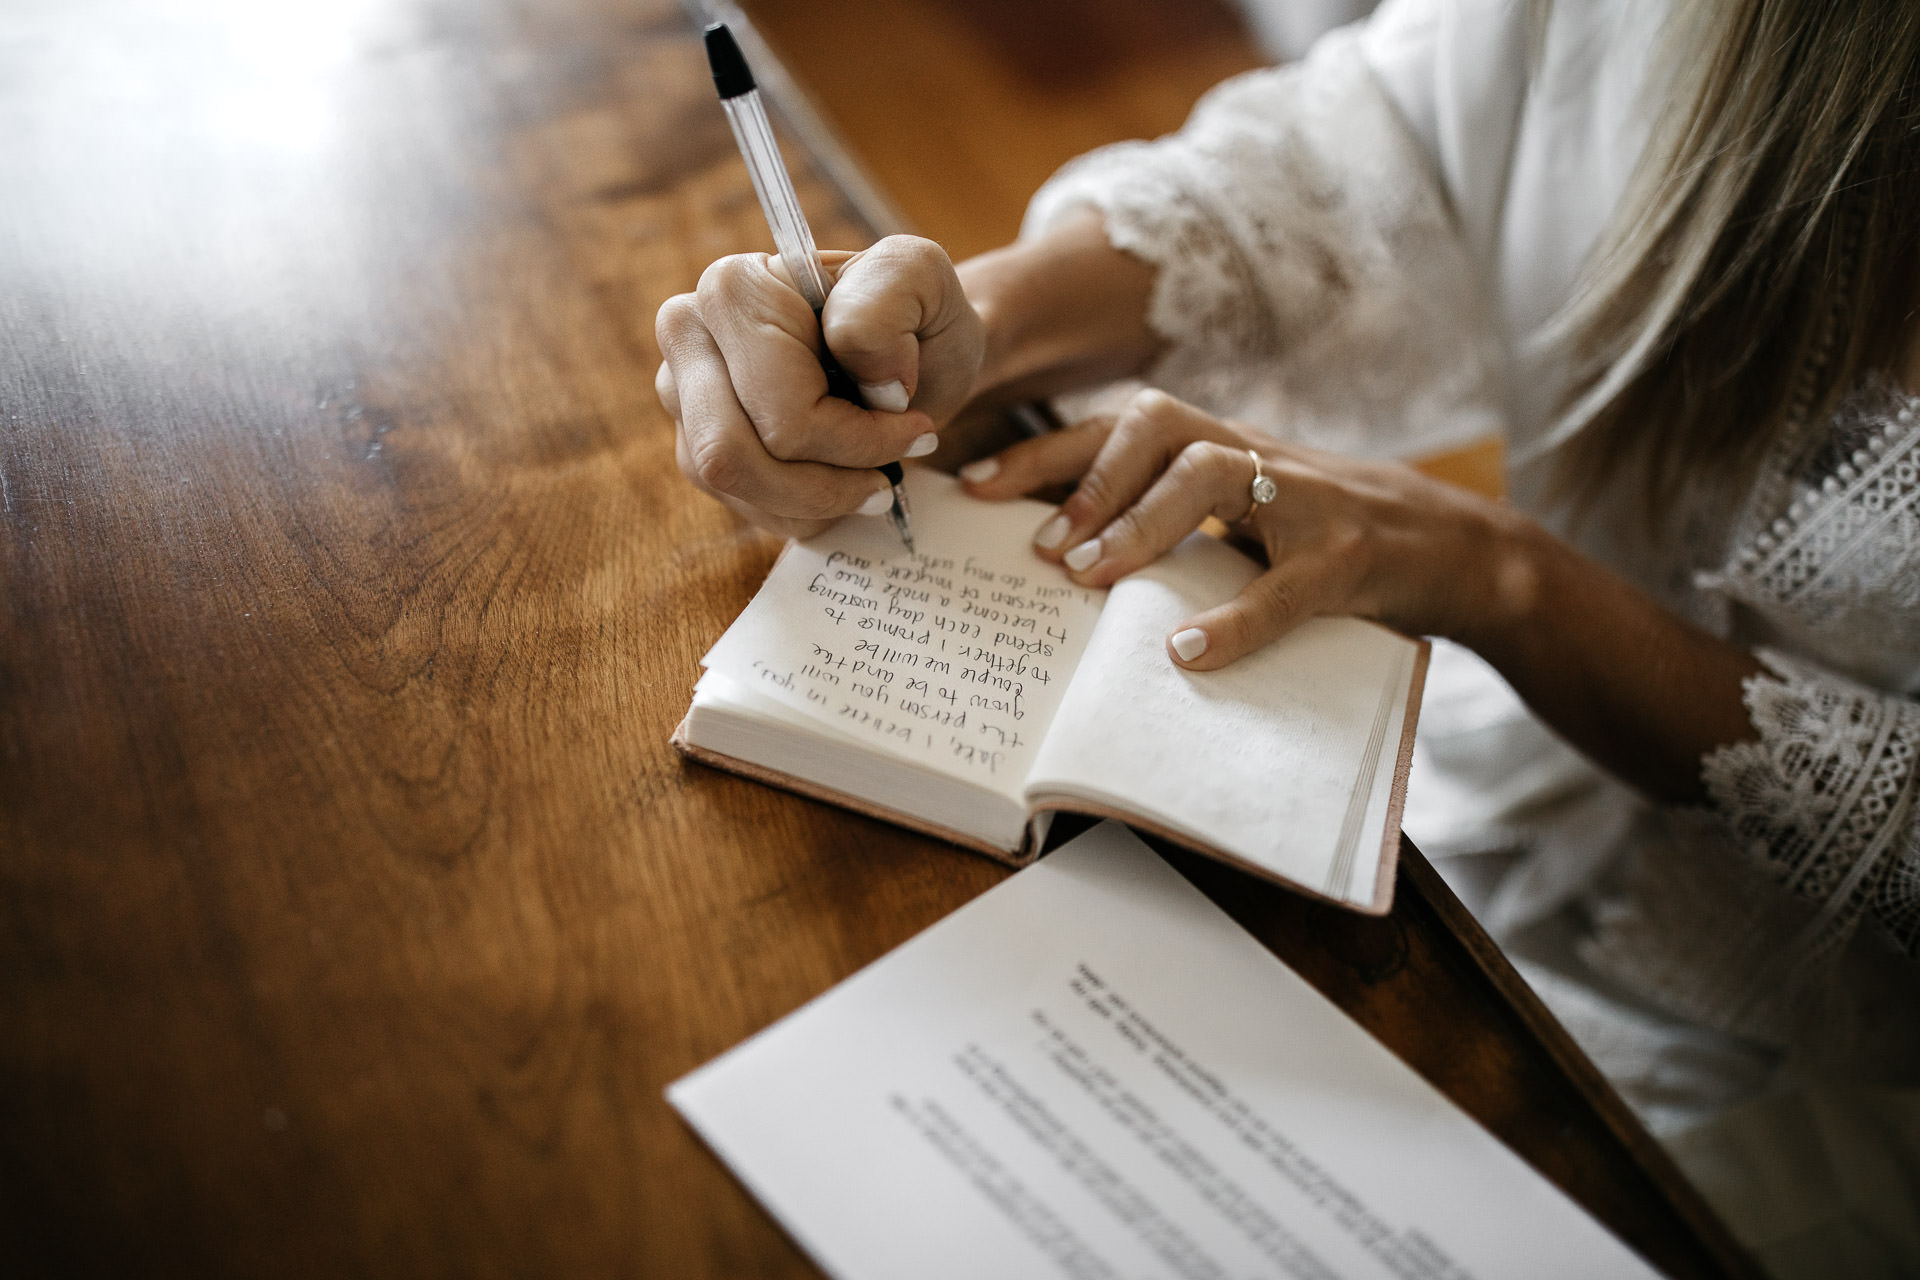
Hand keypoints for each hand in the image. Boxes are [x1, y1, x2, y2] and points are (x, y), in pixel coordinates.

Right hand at [654, 235, 983, 537]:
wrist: (920, 348)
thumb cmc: (917, 312)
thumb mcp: (922, 278)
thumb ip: (885, 300)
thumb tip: (849, 358)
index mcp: (731, 290)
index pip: (780, 407)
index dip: (856, 437)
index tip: (914, 427)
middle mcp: (688, 337)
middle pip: (732, 455)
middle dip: (827, 482)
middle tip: (888, 473)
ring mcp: (683, 396)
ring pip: (734, 486)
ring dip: (818, 499)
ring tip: (873, 480)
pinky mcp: (695, 445)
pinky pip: (743, 506)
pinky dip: (804, 510)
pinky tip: (842, 482)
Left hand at [958, 389, 1521, 668]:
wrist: (1457, 549)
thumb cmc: (1327, 537)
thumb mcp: (1245, 517)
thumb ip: (1173, 521)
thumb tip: (1066, 555)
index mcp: (1223, 447)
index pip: (1119, 426)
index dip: (1045, 452)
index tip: (975, 489)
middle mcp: (1258, 455)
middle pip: (1156, 422)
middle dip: (1087, 477)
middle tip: (1044, 546)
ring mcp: (1308, 500)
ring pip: (1214, 476)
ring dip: (1143, 523)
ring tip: (1093, 576)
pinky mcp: (1351, 559)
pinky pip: (1286, 586)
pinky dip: (1234, 621)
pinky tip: (1188, 654)